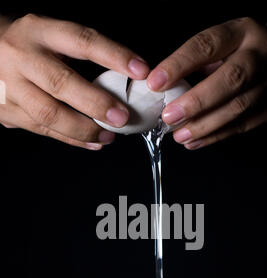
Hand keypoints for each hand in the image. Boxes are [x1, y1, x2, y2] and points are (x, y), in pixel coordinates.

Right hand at [0, 14, 148, 148]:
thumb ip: (77, 55)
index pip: (82, 41)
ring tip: (109, 136)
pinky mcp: (7, 112)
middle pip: (61, 83)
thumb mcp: (48, 37)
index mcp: (39, 31)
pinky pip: (43, 130)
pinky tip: (92, 143)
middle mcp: (22, 57)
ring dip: (84, 129)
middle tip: (122, 117)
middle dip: (96, 103)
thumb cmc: (25, 47)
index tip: (140, 71)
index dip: (113, 55)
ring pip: (50, 113)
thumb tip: (123, 81)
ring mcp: (11, 87)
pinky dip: (72, 139)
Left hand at [147, 17, 266, 149]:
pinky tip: (195, 141)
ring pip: (238, 108)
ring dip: (204, 126)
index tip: (155, 83)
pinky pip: (244, 125)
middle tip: (169, 117)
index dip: (180, 65)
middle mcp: (263, 54)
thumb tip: (161, 88)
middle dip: (196, 102)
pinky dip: (215, 136)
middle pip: (230, 80)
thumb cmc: (243, 49)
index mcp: (243, 32)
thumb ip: (197, 61)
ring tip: (179, 135)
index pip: (208, 45)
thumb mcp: (223, 42)